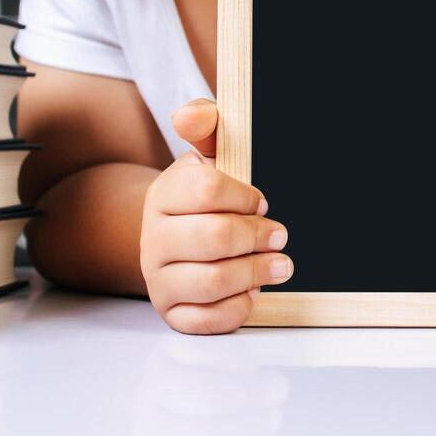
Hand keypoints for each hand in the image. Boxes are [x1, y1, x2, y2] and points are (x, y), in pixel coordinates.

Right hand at [139, 98, 292, 333]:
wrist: (178, 236)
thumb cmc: (205, 196)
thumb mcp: (207, 155)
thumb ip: (206, 125)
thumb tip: (189, 115)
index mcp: (164, 194)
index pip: (206, 190)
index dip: (245, 197)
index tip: (261, 201)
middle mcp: (154, 239)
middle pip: (214, 238)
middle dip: (258, 236)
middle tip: (280, 235)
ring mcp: (159, 279)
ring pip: (212, 282)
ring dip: (256, 273)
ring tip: (281, 264)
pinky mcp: (172, 312)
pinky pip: (207, 320)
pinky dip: (238, 307)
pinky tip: (253, 292)